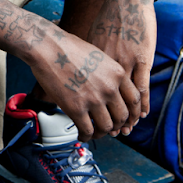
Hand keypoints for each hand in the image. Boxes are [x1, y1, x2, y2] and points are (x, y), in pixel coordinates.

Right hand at [27, 27, 140, 141]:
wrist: (47, 47)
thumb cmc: (68, 47)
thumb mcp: (98, 55)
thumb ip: (108, 73)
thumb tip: (110, 87)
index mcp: (117, 73)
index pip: (135, 100)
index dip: (133, 114)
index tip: (128, 119)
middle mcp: (110, 88)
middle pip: (123, 116)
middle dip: (117, 125)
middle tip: (110, 127)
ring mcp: (93, 99)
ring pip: (107, 127)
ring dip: (101, 133)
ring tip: (94, 133)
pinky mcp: (76, 108)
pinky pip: (87, 130)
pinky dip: (86, 136)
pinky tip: (82, 134)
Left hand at [86, 0, 156, 134]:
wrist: (124, 0)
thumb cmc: (107, 20)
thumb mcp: (90, 41)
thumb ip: (87, 59)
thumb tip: (78, 71)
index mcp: (94, 63)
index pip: (90, 94)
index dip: (91, 111)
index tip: (90, 124)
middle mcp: (107, 67)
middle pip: (106, 102)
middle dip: (108, 121)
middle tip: (109, 133)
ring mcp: (124, 64)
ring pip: (124, 100)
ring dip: (125, 118)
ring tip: (124, 129)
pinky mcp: (141, 59)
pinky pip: (141, 88)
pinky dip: (140, 104)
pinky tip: (140, 113)